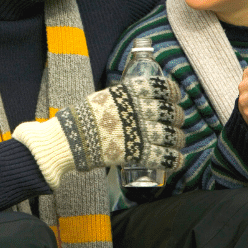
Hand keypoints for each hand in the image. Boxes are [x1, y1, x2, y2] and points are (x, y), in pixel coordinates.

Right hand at [13, 76, 184, 188]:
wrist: (69, 139)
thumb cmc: (83, 117)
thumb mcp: (104, 97)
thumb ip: (123, 97)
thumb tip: (139, 97)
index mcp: (129, 92)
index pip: (161, 87)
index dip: (174, 92)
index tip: (176, 97)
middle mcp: (137, 109)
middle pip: (169, 112)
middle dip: (178, 117)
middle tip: (177, 122)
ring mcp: (138, 131)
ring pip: (171, 135)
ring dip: (179, 139)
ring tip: (178, 141)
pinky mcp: (136, 152)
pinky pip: (163, 157)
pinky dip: (174, 160)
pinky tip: (177, 160)